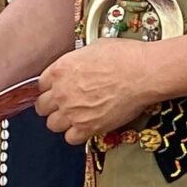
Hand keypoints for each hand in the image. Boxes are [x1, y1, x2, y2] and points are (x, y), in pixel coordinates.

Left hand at [34, 42, 155, 144]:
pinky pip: (71, 138)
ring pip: (53, 124)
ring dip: (63, 121)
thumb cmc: (126, 57)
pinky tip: (86, 127)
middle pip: (42, 107)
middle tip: (65, 104)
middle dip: (52, 106)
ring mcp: (73, 112)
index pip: (41, 84)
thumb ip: (79, 60)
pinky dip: (77, 135)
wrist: (144, 73)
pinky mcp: (88, 127)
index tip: (58, 90)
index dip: (51, 87)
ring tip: (76, 117)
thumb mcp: (96, 47)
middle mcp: (61, 92)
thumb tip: (82, 64)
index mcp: (61, 70)